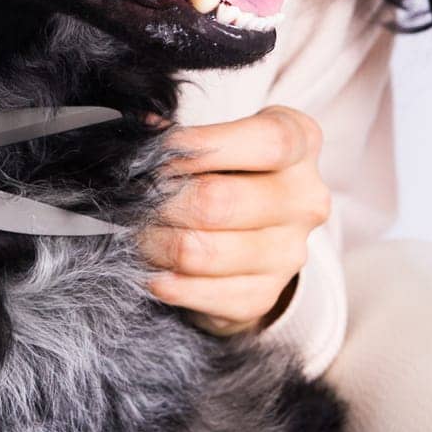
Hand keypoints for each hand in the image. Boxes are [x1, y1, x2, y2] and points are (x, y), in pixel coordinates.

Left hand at [140, 106, 330, 334]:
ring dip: (152, 243)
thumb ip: (183, 135)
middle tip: (126, 199)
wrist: (250, 230)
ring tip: (131, 231)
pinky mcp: (264, 296)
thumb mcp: (217, 136)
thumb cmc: (226, 167)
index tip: (152, 152)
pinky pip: (200, 293)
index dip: (199, 146)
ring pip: (201, 252)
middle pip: (219, 202)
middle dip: (159, 201)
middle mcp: (305, 199)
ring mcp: (289, 253)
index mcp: (300, 143)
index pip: (264, 143)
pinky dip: (164, 282)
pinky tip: (148, 268)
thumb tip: (138, 139)